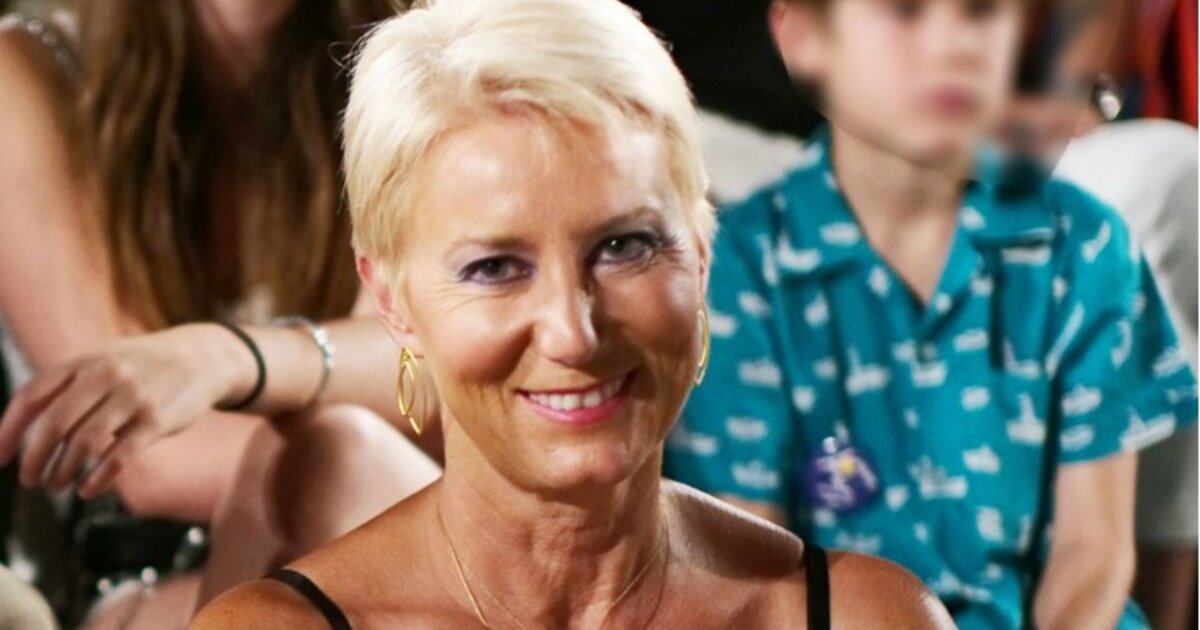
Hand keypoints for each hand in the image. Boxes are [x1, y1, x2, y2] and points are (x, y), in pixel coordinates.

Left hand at [0, 323, 255, 498]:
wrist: (204, 357)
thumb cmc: (144, 367)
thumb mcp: (104, 361)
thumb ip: (68, 386)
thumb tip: (25, 431)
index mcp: (84, 362)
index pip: (32, 397)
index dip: (9, 431)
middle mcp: (106, 375)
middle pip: (54, 424)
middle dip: (35, 458)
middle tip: (30, 480)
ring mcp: (133, 397)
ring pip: (85, 443)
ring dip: (64, 471)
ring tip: (58, 484)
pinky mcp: (157, 420)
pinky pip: (119, 457)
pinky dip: (98, 479)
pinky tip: (89, 491)